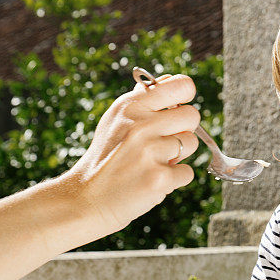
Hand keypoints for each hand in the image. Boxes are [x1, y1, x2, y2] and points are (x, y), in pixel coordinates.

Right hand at [61, 74, 200, 238]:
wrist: (87, 199)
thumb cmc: (106, 159)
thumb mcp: (115, 121)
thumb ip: (142, 101)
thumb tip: (169, 80)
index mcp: (131, 106)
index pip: (182, 85)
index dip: (186, 97)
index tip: (178, 108)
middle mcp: (141, 125)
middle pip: (192, 115)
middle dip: (183, 130)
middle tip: (163, 143)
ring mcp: (151, 152)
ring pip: (191, 144)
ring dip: (178, 156)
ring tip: (153, 163)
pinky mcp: (160, 178)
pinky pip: (187, 172)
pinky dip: (175, 180)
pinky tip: (152, 180)